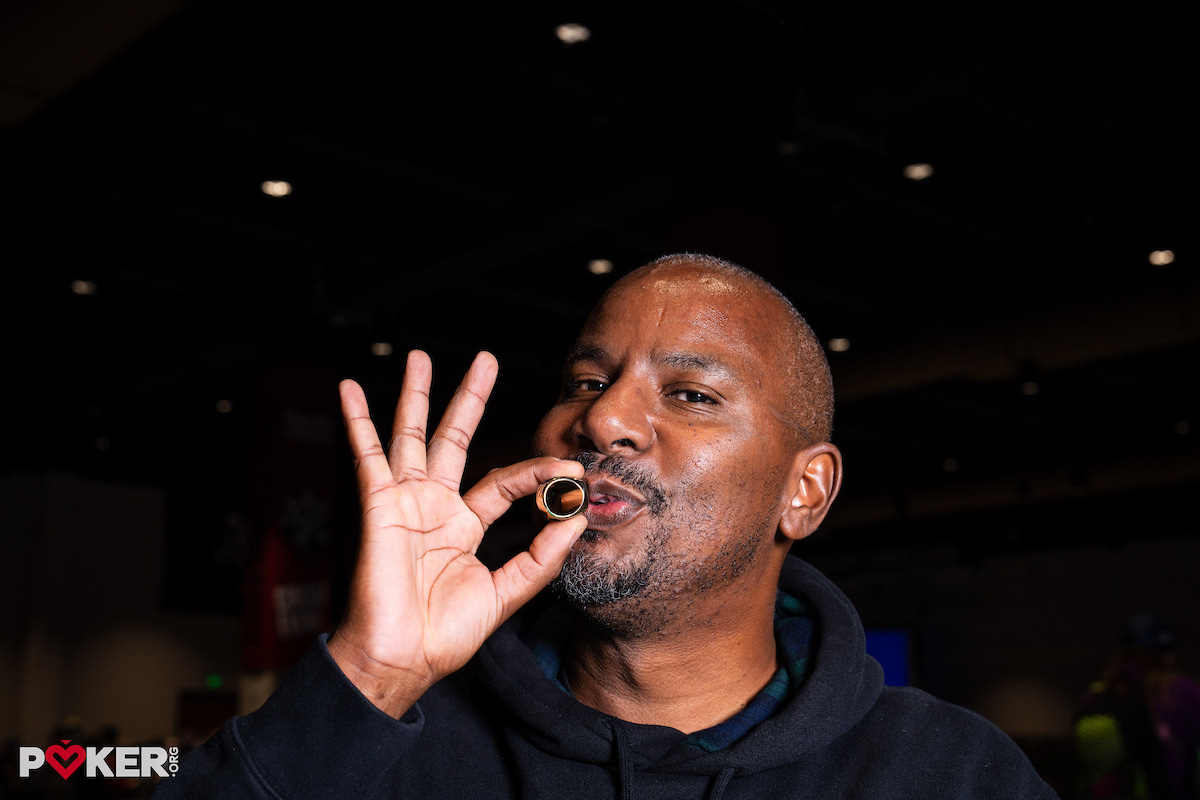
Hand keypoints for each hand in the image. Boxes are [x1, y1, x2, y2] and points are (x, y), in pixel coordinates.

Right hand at [327, 350, 587, 716]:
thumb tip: (576, 517)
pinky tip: (350, 389)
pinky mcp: (379, 505)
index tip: (572, 470)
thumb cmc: (446, 634)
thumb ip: (541, 556)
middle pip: (455, 438)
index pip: (506, 481)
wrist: (403, 658)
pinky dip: (358, 422)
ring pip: (411, 436)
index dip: (539, 473)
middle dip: (469, 399)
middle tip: (485, 360)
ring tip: (419, 357)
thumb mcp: (507, 593)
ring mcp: (405, 501)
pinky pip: (367, 456)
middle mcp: (435, 505)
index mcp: (465, 525)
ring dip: (414, 396)